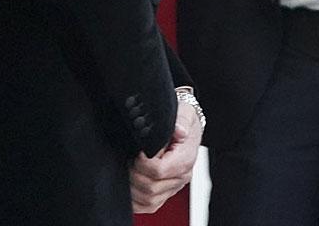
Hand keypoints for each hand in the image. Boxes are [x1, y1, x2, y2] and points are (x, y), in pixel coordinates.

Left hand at [129, 98, 201, 212]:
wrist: (187, 128)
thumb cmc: (182, 121)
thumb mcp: (184, 113)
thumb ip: (182, 121)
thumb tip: (179, 131)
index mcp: (186, 159)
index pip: (159, 171)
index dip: (143, 163)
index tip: (138, 151)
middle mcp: (182, 177)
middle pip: (151, 188)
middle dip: (135, 174)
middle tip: (131, 159)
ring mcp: (173, 187)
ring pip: (148, 200)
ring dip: (133, 187)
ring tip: (131, 169)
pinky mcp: (165, 194)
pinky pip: (148, 206)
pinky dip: (136, 200)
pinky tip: (131, 185)